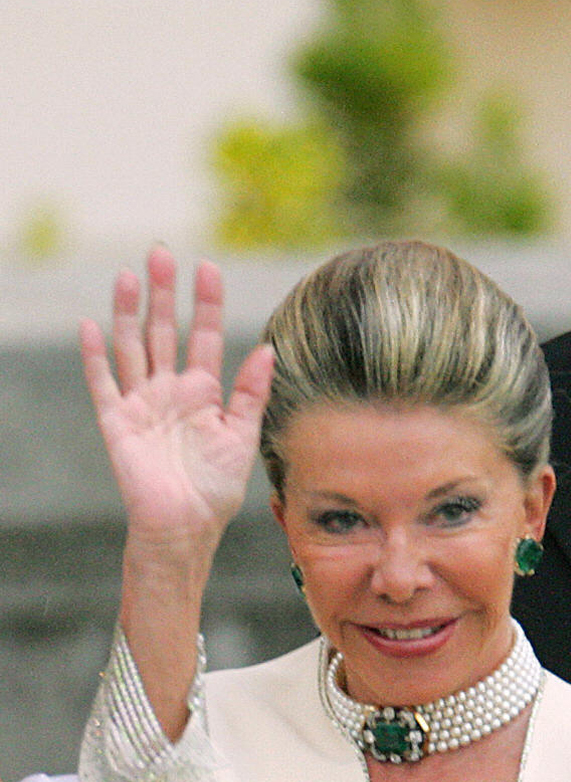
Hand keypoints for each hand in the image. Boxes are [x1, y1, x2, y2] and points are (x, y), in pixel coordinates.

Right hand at [79, 246, 273, 559]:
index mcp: (202, 392)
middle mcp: (169, 390)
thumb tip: (268, 348)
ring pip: (132, 346)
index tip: (208, 267)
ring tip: (128, 275)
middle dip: (164, 293)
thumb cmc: (215, 489)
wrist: (185, 527)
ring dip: (128, 311)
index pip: (204, 336)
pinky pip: (103, 383)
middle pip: (165, 331)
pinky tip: (91, 326)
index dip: (206, 303)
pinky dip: (96, 356)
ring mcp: (141, 403)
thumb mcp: (242, 436)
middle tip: (161, 254)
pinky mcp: (117, 422)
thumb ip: (251, 392)